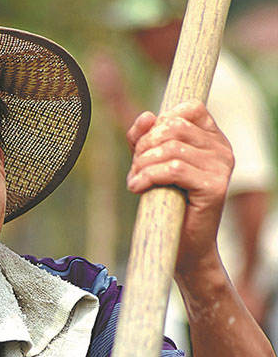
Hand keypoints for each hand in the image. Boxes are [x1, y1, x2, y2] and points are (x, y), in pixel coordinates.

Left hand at [125, 100, 233, 276]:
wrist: (183, 247)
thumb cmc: (166, 204)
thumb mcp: (152, 164)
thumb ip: (145, 138)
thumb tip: (146, 115)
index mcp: (213, 139)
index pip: (189, 109)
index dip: (160, 122)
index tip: (145, 147)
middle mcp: (223, 149)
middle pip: (174, 127)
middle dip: (145, 146)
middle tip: (135, 169)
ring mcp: (221, 167)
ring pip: (171, 148)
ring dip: (143, 164)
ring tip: (135, 181)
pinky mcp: (214, 187)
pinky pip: (173, 169)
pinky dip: (148, 176)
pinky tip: (137, 187)